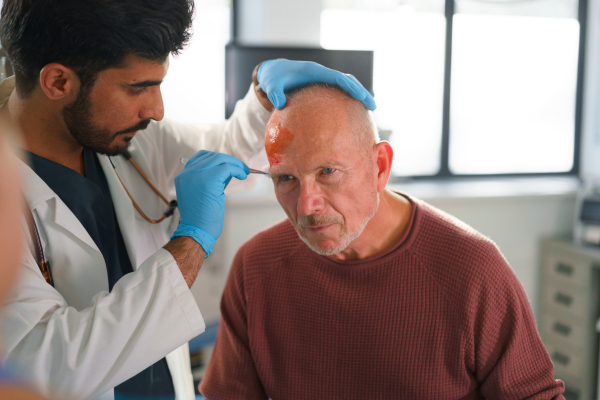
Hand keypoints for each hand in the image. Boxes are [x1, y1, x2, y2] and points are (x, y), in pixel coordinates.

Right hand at [171, 151, 248, 256]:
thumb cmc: (201, 218)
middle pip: (212, 156)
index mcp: (183, 176)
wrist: (196, 232)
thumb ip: (209, 179)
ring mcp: (196, 176)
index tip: (229, 166)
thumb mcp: (200, 193)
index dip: (218, 159)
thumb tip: (227, 169)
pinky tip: (243, 175)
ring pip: (220, 159)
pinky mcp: (209, 180)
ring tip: (244, 172)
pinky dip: (237, 169)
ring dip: (235, 164)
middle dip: (229, 160)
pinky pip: (227, 168)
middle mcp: (187, 173)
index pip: (201, 157)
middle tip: (241, 168)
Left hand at [256, 59, 376, 110]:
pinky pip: (340, 92)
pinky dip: (349, 100)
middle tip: (373, 107)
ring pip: (346, 86)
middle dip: (361, 92)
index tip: (361, 97)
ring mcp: (324, 80)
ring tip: (370, 111)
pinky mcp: (323, 88)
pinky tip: (355, 115)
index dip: (351, 87)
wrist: (273, 74)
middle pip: (348, 81)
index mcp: (314, 71)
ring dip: (359, 96)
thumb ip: (275, 94)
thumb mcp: (272, 86)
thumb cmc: (274, 80)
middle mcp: (322, 74)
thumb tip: (280, 104)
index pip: (338, 77)